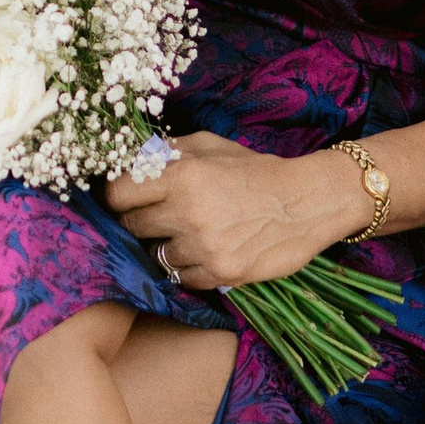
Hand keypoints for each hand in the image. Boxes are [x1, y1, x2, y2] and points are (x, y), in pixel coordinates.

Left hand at [102, 131, 355, 289]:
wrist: (307, 202)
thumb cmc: (254, 170)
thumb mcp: (209, 145)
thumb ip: (166, 152)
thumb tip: (128, 162)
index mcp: (181, 174)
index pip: (117, 195)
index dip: (117, 198)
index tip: (126, 199)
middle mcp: (188, 211)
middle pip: (132, 227)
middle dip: (141, 222)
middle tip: (162, 216)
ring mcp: (205, 246)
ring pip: (157, 256)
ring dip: (168, 247)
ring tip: (194, 232)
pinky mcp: (222, 273)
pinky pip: (182, 278)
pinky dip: (190, 267)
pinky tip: (208, 250)